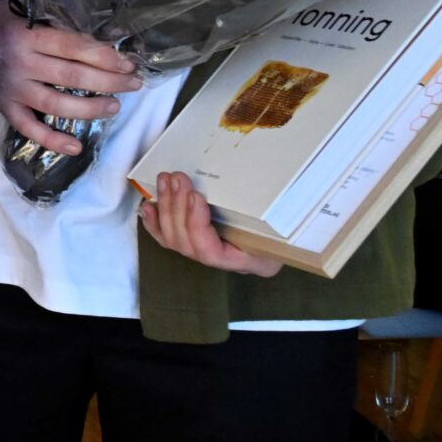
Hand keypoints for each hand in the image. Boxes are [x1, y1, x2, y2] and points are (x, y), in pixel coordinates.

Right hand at [0, 13, 140, 156]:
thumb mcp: (23, 13)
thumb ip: (54, 26)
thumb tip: (101, 38)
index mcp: (28, 35)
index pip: (73, 47)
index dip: (103, 56)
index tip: (127, 63)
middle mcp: (22, 63)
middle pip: (72, 76)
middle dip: (108, 81)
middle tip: (133, 84)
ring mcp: (12, 88)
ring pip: (55, 103)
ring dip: (89, 108)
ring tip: (113, 107)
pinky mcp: (2, 106)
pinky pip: (28, 127)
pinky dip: (51, 139)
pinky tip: (76, 147)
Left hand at [138, 172, 284, 276]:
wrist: (288, 239)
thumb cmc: (292, 232)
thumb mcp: (293, 228)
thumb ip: (282, 219)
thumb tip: (283, 194)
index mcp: (249, 261)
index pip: (211, 253)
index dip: (197, 225)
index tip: (196, 197)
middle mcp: (225, 263)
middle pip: (188, 244)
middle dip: (177, 207)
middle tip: (176, 178)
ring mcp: (207, 254)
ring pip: (175, 239)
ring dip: (167, 206)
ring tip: (165, 181)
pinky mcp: (195, 243)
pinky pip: (168, 238)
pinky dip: (155, 222)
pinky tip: (148, 206)